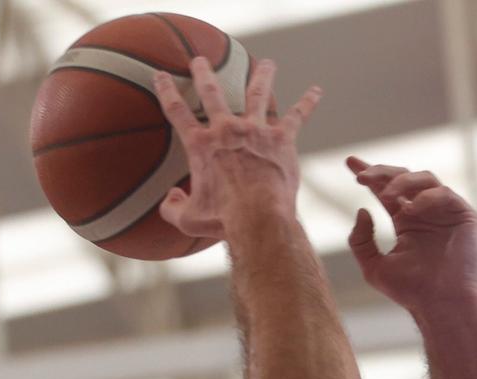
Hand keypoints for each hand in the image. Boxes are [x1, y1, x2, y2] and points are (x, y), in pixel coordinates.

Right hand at [155, 57, 321, 239]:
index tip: (161, 76)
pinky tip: (316, 92)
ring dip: (262, 75)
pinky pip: (296, 116)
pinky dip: (307, 103)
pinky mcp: (281, 139)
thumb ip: (172, 208)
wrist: (258, 217)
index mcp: (201, 146)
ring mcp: (256, 130)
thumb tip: (170, 198)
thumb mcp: (188, 219)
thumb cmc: (222, 220)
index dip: (166, 91)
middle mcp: (227, 130)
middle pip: (212, 92)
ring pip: (257, 93)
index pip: (176, 111)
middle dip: (204, 73)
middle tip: (200, 60)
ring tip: (267, 64)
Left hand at [347, 159, 476, 313]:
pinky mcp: (464, 214)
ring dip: (400, 182)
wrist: (440, 305)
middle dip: (380, 172)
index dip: (369, 175)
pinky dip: (426, 197)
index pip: (385, 191)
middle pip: (402, 178)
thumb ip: (361, 240)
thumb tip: (361, 210)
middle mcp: (425, 212)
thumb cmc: (410, 291)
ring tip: (385, 194)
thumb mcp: (374, 267)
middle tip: (362, 176)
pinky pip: (444, 193)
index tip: (349, 162)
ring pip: (423, 178)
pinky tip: (410, 210)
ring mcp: (445, 211)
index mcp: (405, 222)